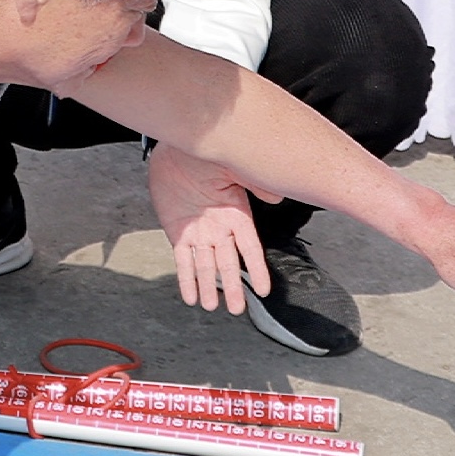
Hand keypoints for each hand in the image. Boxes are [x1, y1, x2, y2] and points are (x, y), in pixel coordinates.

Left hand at [145, 143, 276, 313]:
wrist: (177, 147)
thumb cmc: (208, 154)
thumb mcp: (236, 168)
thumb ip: (256, 184)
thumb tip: (277, 197)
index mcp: (237, 215)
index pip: (251, 249)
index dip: (258, 270)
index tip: (265, 290)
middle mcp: (219, 228)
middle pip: (228, 263)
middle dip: (233, 287)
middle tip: (237, 309)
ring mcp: (198, 231)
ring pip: (206, 266)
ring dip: (209, 287)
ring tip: (212, 307)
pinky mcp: (177, 231)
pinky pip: (182, 260)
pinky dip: (186, 278)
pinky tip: (190, 295)